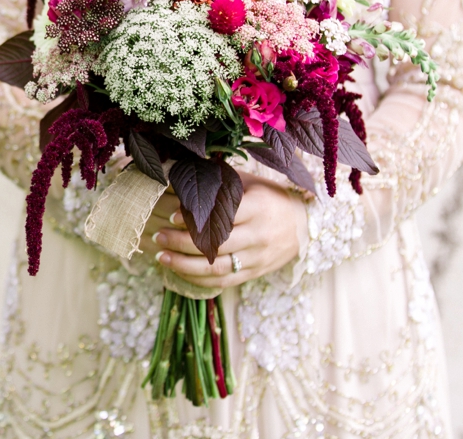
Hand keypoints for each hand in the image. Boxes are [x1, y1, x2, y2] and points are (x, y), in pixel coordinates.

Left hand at [151, 172, 306, 289]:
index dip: (196, 220)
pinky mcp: (255, 273)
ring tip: (161, 257)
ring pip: (217, 268)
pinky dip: (199, 280)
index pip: (223, 217)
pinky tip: (179, 271)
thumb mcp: (249, 183)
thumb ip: (219, 184)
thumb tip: (180, 179)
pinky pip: (224, 281)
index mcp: (259, 207)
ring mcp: (258, 258)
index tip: (172, 216)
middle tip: (159, 236)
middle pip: (216, 245)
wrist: (304, 225)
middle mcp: (259, 235)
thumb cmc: (270, 198)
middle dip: (182, 243)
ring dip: (185, 265)